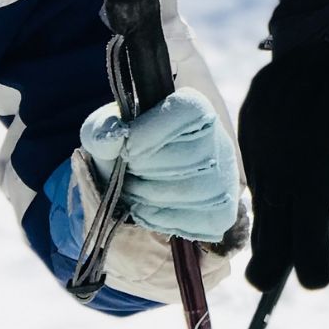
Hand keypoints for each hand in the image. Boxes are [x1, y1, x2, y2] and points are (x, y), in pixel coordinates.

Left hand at [78, 87, 239, 243]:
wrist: (139, 178)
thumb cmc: (124, 148)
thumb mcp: (104, 131)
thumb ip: (102, 130)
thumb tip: (115, 138)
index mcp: (194, 108)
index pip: (187, 112)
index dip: (150, 133)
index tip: (126, 150)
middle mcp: (219, 140)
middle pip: (189, 157)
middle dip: (145, 171)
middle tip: (129, 174)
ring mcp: (225, 178)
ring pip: (193, 191)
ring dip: (150, 197)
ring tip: (135, 192)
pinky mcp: (223, 211)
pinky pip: (200, 220)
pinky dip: (164, 219)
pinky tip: (148, 210)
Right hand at [240, 0, 328, 290]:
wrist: (317, 27)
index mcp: (312, 161)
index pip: (306, 227)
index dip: (310, 260)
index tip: (316, 282)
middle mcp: (278, 156)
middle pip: (272, 225)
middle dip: (271, 260)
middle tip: (266, 283)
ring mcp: (257, 142)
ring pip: (261, 198)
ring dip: (268, 224)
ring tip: (267, 254)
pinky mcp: (247, 129)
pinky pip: (256, 170)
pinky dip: (267, 186)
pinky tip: (277, 187)